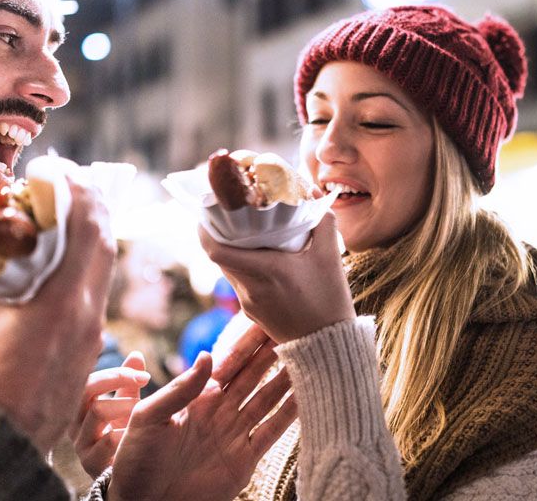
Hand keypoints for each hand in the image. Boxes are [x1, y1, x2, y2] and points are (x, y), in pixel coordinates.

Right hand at [0, 178, 115, 452]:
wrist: (6, 431)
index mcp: (64, 299)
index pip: (88, 230)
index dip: (81, 193)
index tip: (64, 172)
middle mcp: (89, 310)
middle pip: (105, 242)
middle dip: (93, 205)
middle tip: (72, 181)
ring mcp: (95, 327)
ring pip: (105, 264)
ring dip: (94, 229)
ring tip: (73, 207)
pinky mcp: (92, 339)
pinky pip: (98, 285)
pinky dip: (89, 258)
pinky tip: (70, 248)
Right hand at [70, 352, 149, 477]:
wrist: (130, 482)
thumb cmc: (126, 440)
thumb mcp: (129, 408)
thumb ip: (129, 383)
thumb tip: (136, 355)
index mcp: (85, 408)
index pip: (90, 380)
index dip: (115, 374)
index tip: (144, 375)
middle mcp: (79, 424)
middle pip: (86, 390)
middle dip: (116, 379)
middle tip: (141, 381)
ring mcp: (83, 444)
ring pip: (96, 411)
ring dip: (123, 406)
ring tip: (140, 412)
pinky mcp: (91, 463)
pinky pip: (105, 442)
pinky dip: (123, 435)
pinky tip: (134, 439)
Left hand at [108, 325, 295, 500]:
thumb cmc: (136, 461)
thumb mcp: (148, 418)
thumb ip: (179, 389)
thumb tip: (207, 356)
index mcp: (196, 396)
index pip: (227, 362)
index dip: (247, 342)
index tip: (266, 318)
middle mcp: (219, 411)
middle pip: (253, 376)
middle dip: (272, 353)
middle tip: (294, 327)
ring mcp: (234, 434)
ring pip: (267, 399)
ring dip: (286, 379)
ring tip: (308, 357)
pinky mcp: (244, 460)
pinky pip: (271, 432)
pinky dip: (289, 415)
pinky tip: (306, 397)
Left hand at [199, 212, 354, 342]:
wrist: (328, 346)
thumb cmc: (330, 300)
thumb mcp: (331, 254)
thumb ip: (322, 218)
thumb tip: (313, 191)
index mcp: (265, 271)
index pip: (216, 250)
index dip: (205, 229)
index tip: (208, 211)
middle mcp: (249, 288)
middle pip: (219, 256)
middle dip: (220, 233)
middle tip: (229, 213)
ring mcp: (247, 303)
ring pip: (228, 269)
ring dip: (231, 251)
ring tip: (245, 232)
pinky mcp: (251, 312)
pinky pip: (239, 282)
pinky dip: (243, 266)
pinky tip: (260, 257)